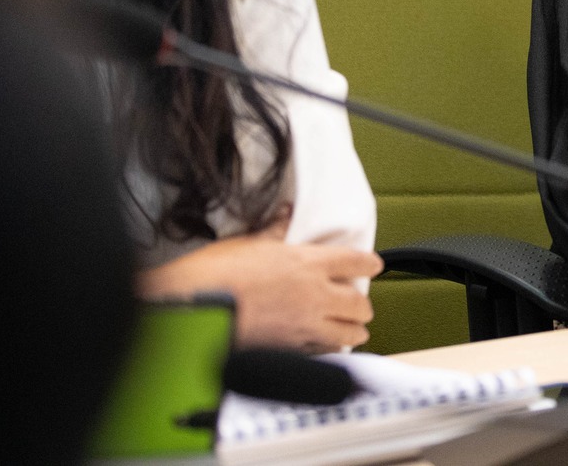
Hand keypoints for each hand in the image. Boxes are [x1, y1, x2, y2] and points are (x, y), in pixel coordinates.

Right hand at [141, 219, 384, 350]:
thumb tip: (285, 214)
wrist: (193, 310)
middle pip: (361, 304)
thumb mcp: (248, 243)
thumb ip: (274, 231)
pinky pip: (324, 353)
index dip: (370, 264)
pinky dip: (328, 350)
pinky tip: (322, 346)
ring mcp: (305, 326)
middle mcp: (316, 295)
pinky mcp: (291, 351)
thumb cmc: (215, 273)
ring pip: (351, 334)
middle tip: (356, 303)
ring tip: (350, 328)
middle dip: (361, 305)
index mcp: (310, 263)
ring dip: (353, 330)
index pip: (357, 261)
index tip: (374, 265)